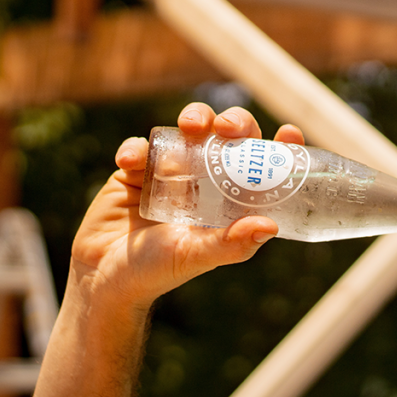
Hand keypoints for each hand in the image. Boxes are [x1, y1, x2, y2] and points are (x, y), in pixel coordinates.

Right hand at [69, 103, 305, 311]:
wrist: (106, 279)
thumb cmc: (158, 271)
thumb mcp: (196, 256)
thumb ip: (229, 244)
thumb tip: (269, 227)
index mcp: (228, 199)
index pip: (260, 166)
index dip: (278, 148)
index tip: (290, 134)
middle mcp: (204, 179)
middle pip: (228, 135)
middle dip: (233, 122)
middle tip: (227, 128)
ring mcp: (170, 170)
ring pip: (190, 128)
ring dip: (194, 117)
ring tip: (190, 127)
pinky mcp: (135, 170)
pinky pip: (140, 147)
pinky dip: (137, 148)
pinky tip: (131, 162)